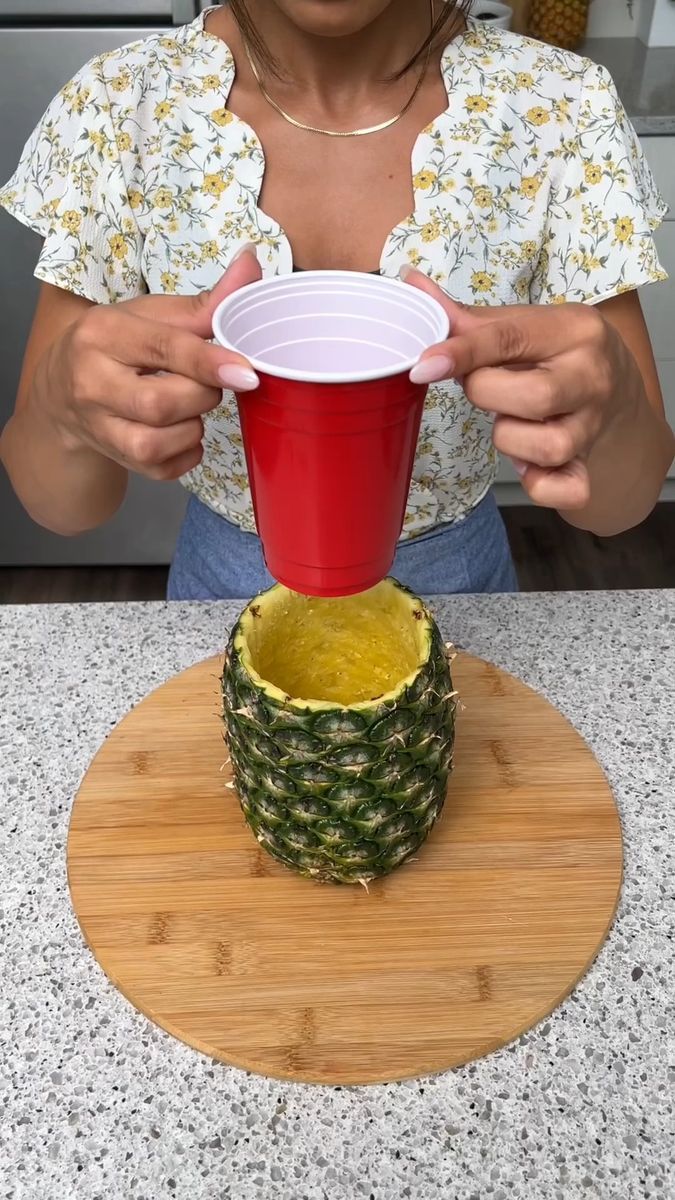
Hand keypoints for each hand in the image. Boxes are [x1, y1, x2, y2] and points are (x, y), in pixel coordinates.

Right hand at [41, 247, 261, 480]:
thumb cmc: (114, 347)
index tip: (246, 373)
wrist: (59, 393)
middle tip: (206, 382)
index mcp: (101, 333)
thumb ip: (204, 301)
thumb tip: (252, 263)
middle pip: (161, 403)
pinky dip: (186, 455)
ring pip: (157, 443)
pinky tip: (182, 433)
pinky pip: (162, 469)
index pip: (163, 348)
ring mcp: (97, 426)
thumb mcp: (150, 316)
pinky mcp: (112, 457)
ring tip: (191, 407)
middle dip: (202, 395)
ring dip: (193, 427)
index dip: (209, 363)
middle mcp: (91, 382)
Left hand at [404, 269, 640, 510]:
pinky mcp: (590, 465)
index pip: (509, 340)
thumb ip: (466, 318)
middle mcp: (592, 377)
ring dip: (510, 440)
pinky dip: (539, 485)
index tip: (423, 366)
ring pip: (544, 447)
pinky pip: (564, 489)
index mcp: (573, 330)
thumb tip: (410, 284)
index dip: (461, 354)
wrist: (619, 392)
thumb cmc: (557, 355)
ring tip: (514, 422)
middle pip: (532, 398)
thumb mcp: (523, 325)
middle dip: (490, 397)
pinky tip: (530, 463)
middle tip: (491, 389)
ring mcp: (595, 425)